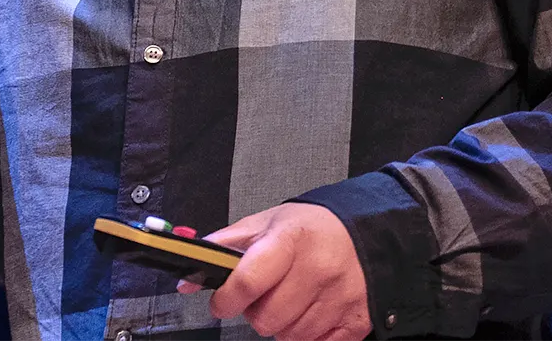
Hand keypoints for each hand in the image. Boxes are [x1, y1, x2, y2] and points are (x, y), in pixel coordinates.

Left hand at [178, 202, 370, 340]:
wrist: (364, 232)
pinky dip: (307, 334)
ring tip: (289, 300)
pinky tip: (309, 312)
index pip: (249, 281)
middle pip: (267, 318)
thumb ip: (222, 248)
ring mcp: (340, 297)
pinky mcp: (356, 320)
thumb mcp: (264, 223)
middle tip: (263, 297)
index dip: (227, 299)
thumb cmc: (309, 228)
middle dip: (255, 312)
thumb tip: (187, 278)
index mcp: (290, 240)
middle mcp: (317, 269)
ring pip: (290, 336)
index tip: (221, 303)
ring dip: (281, 324)